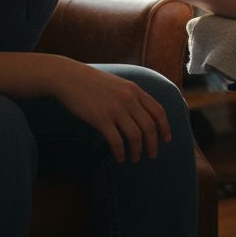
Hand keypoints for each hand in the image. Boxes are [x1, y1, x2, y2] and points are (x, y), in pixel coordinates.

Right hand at [52, 62, 171, 162]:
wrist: (69, 77)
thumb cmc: (92, 82)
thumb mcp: (118, 84)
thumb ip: (131, 96)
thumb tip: (142, 115)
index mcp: (135, 90)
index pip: (158, 111)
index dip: (165, 127)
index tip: (166, 140)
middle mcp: (129, 99)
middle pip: (149, 126)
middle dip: (153, 144)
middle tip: (152, 155)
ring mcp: (115, 109)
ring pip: (135, 136)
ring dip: (137, 151)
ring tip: (134, 159)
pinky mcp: (100, 119)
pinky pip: (116, 141)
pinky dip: (120, 152)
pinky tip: (119, 158)